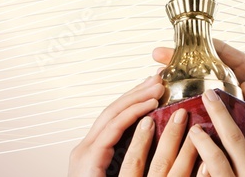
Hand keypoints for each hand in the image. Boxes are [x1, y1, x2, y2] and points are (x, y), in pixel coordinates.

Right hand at [68, 73, 200, 176]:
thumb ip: (133, 159)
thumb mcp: (121, 176)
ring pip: (114, 117)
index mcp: (93, 153)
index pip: (114, 118)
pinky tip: (149, 108)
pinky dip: (131, 116)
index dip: (134, 101)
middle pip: (112, 112)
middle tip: (158, 78)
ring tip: (159, 88)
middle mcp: (86, 150)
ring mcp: (86, 154)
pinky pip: (113, 131)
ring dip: (138, 100)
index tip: (154, 88)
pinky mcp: (89, 160)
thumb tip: (157, 140)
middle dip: (135, 92)